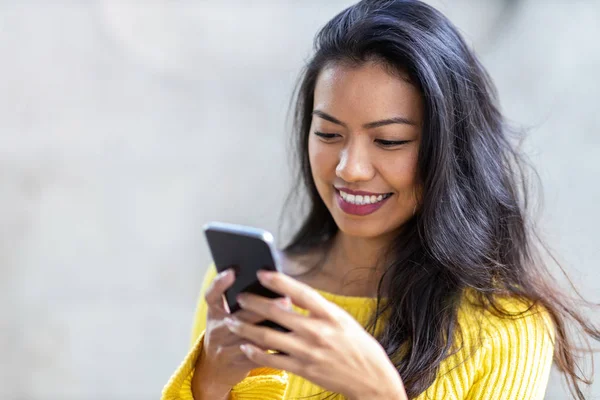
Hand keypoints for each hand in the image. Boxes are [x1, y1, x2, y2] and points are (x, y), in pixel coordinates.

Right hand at [191, 269, 291, 397]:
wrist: (214, 369)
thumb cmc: (224, 334)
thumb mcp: (222, 315)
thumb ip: (236, 301)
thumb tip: (266, 281)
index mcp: (214, 313)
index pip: (211, 296)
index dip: (220, 283)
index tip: (232, 272)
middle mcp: (217, 330)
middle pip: (241, 316)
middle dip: (265, 308)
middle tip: (285, 300)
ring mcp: (226, 348)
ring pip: (253, 337)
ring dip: (274, 330)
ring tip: (292, 322)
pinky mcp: (238, 364)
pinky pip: (259, 356)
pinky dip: (274, 349)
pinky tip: (289, 342)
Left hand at [223, 270, 407, 399]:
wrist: (370, 378)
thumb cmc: (357, 346)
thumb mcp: (343, 319)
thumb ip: (319, 308)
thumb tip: (293, 294)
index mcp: (330, 315)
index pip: (301, 293)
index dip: (280, 281)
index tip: (262, 273)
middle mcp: (317, 331)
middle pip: (278, 313)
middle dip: (254, 303)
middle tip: (239, 297)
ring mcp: (308, 351)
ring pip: (268, 336)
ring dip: (246, 328)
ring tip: (232, 321)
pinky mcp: (303, 369)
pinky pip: (272, 359)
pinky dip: (255, 352)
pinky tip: (245, 346)